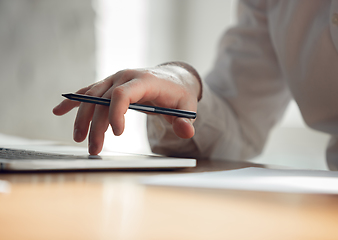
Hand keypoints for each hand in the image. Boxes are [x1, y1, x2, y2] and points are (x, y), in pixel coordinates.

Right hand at [53, 65, 200, 154]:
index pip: (122, 95)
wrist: (172, 77)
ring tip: (78, 139)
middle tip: (94, 149)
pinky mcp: (110, 84)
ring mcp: (115, 79)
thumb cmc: (179, 94)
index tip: (117, 134)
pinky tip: (59, 111)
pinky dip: (74, 101)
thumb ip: (184, 120)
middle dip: (96, 126)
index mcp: (144, 81)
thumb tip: (187, 132)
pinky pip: (88, 92)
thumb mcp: (187, 107)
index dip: (115, 114)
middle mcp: (125, 77)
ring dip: (82, 118)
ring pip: (91, 97)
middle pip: (103, 100)